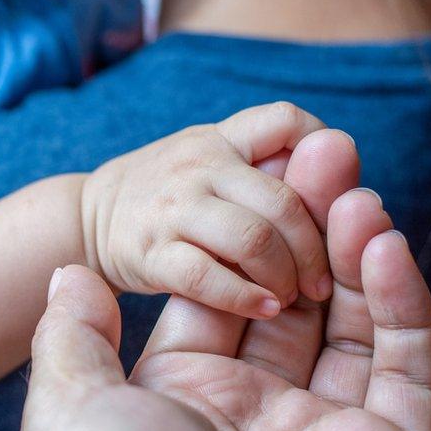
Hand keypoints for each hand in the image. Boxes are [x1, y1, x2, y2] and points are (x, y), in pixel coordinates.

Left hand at [22, 192, 430, 430]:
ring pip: (348, 326)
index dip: (238, 236)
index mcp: (180, 400)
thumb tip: (64, 276)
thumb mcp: (71, 416)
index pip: (218, 295)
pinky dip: (400, 304)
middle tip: (326, 154)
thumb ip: (71, 342)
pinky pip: (402, 369)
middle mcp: (251, 415)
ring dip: (353, 250)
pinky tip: (383, 244)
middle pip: (287, 300)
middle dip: (305, 226)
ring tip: (355, 184)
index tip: (262, 175)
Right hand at [81, 102, 357, 318]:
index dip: (322, 154)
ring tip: (290, 296)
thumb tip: (341, 184)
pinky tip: (263, 309)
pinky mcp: (150, 253)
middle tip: (324, 281)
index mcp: (221, 138)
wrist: (88, 216)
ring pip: (254, 240)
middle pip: (284, 200)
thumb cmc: (169, 192)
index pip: (285, 122)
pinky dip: (244, 298)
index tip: (335, 203)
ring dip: (285, 275)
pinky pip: (207, 277)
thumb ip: (265, 163)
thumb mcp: (209, 157)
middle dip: (316, 248)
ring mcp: (173, 208)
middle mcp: (199, 165)